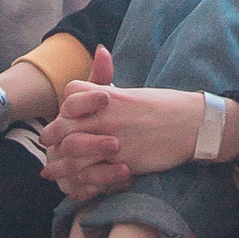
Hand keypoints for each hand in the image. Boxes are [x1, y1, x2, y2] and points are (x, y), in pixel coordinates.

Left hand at [44, 63, 205, 198]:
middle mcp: (105, 116)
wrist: (193, 124)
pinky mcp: (122, 163)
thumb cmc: (164, 105)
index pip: (70, 97)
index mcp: (108, 95)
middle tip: (46, 146)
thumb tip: (100, 51)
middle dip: (52, 137)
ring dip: (59, 166)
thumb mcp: (132, 90)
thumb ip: (109, 79)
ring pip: (72, 154)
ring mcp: (112, 140)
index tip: (60, 117)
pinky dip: (79, 183)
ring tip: (50, 173)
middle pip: (64, 125)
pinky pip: (91, 175)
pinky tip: (73, 187)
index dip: (63, 108)